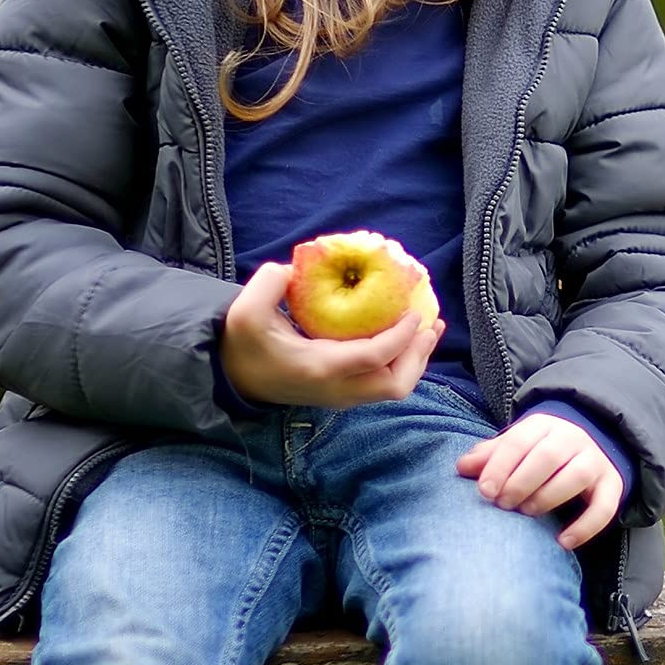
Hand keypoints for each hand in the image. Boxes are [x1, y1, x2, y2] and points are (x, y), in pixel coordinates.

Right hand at [219, 260, 440, 408]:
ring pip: (394, 388)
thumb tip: (295, 267)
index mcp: (320, 368)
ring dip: (416, 360)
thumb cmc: (243, 344)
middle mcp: (337, 389)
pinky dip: (402, 362)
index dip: (401, 337)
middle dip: (419, 356)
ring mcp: (343, 396)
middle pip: (395, 385)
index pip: (374, 358)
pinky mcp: (344, 394)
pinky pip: (384, 383)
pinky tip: (408, 338)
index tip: (414, 312)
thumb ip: (268, 283)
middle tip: (431, 324)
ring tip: (430, 330)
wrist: (234, 378)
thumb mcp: (245, 311)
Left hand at [457, 412, 625, 550]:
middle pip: (548, 456)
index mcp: (544, 425)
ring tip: (527, 513)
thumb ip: (489, 456)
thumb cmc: (540, 450)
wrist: (591, 443)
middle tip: (503, 504)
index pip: (519, 441)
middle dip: (521, 483)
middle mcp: (573, 438)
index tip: (484, 491)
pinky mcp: (612, 484)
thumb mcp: (516, 446)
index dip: (500, 466)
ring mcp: (595, 461)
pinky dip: (585, 527)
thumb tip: (461, 467)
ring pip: (577, 476)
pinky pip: (604, 507)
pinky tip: (563, 542)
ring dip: (548, 497)